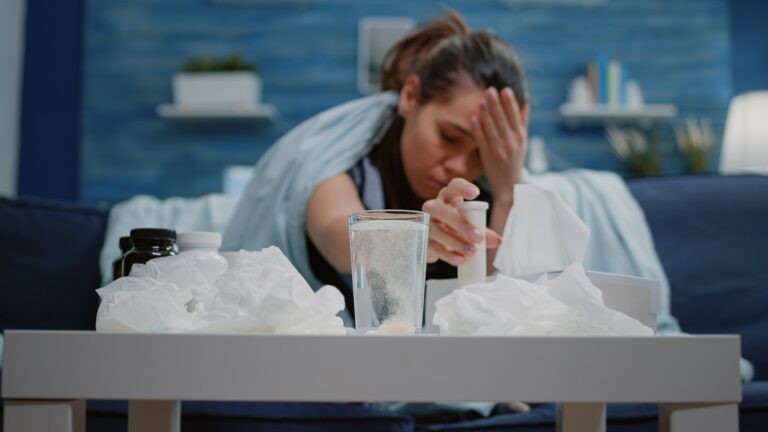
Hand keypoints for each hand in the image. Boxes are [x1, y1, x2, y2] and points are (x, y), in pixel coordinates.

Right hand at [422, 178, 501, 265]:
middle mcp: (434, 207)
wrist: (434, 243)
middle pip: (443, 210)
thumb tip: (497, 241)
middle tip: (478, 237)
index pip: (453, 186)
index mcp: (448, 198)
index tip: (475, 193)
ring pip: (437, 230)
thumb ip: (484, 233)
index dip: (463, 188)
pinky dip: (447, 255)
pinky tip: (459, 259)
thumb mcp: (470, 227)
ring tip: (471, 251)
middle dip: (461, 224)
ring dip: (456, 242)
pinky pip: (433, 246)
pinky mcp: (422, 240)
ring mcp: (425, 223)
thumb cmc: (454, 228)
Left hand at [471, 87, 527, 204]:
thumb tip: (525, 103)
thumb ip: (523, 122)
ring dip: (485, 114)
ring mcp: (499, 149)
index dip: (509, 103)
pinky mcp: (487, 156)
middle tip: (490, 89)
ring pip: (491, 128)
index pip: (514, 117)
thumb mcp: (523, 142)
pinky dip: (477, 129)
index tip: (505, 90)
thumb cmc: (515, 161)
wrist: (509, 187)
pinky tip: (473, 118)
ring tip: (481, 100)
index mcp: (520, 137)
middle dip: (496, 104)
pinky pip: (481, 140)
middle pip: (502, 120)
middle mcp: (511, 142)